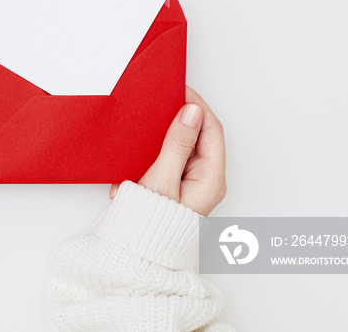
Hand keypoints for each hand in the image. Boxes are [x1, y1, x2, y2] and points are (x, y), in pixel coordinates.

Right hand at [109, 86, 226, 215]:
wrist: (136, 257)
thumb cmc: (151, 227)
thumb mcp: (162, 180)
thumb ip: (177, 144)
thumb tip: (191, 112)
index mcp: (211, 178)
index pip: (211, 129)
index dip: (196, 106)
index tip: (178, 90)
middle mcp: (206, 181)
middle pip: (200, 136)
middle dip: (180, 118)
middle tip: (161, 103)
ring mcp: (192, 186)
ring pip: (184, 147)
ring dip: (165, 136)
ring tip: (147, 129)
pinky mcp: (176, 190)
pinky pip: (171, 161)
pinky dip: (156, 154)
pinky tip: (140, 157)